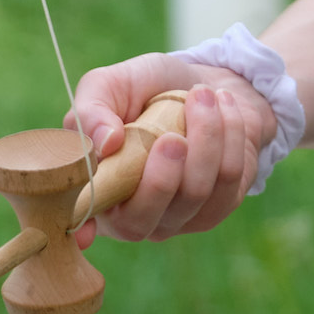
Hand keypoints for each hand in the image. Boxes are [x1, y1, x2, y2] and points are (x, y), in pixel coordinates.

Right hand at [64, 51, 278, 245]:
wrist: (206, 84)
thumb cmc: (147, 88)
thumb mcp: (109, 84)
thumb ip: (91, 109)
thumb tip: (105, 143)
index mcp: (96, 189)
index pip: (84, 221)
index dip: (84, 228)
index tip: (89, 229)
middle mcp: (133, 215)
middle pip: (143, 219)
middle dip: (162, 176)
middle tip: (173, 136)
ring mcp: (176, 218)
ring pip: (194, 194)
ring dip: (205, 136)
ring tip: (203, 94)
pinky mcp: (216, 208)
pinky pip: (229, 179)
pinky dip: (229, 134)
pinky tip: (224, 107)